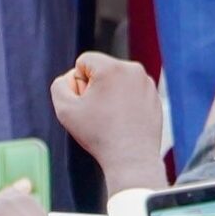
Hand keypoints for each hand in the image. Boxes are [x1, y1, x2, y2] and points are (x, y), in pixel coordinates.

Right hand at [50, 52, 165, 194]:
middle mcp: (133, 68)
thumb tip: (67, 77)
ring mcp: (147, 81)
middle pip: (102, 69)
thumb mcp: (66, 111)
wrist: (131, 155)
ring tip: (109, 118)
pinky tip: (122, 121)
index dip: (77, 81)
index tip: (83, 101)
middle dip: (94, 86)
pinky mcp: (155, 94)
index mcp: (113, 67)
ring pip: (118, 81)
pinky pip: (133, 92)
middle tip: (95, 111)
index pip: (85, 60)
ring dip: (109, 94)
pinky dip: (125, 103)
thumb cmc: (98, 133)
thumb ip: (59, 87)